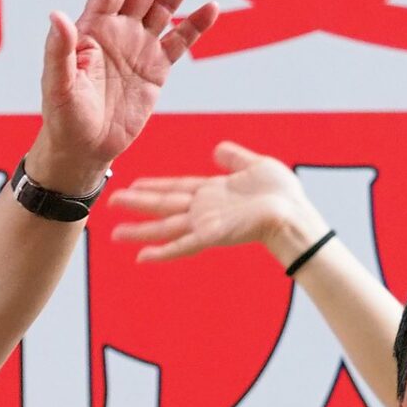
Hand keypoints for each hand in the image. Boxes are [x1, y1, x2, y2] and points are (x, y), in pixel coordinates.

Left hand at [28, 0, 219, 191]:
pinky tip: (211, 8)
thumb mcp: (57, 84)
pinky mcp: (156, 70)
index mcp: (92, 30)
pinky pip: (179, 41)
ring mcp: (138, 49)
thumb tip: (57, 16)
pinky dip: (195, 25)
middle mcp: (117, 33)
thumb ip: (59, 50)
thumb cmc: (63, 118)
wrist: (83, 149)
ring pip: (164, 8)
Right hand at [109, 141, 325, 262]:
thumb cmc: (283, 193)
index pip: (177, 187)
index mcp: (213, 192)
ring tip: (115, 234)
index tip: (134, 184)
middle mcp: (204, 209)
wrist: (295, 213)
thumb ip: (235, 158)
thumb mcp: (257, 164)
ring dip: (139, 230)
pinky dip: (161, 252)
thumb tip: (218, 150)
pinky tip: (141, 257)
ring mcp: (206, 224)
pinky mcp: (212, 236)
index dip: (154, 185)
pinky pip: (182, 245)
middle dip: (137, 204)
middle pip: (164, 205)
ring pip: (165, 226)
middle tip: (111, 203)